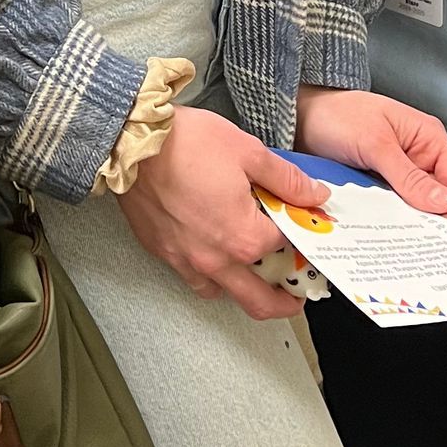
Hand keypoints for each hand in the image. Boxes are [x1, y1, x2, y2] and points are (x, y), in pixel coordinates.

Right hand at [117, 109, 328, 321]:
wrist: (131, 143)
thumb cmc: (188, 143)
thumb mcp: (249, 152)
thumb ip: (287, 180)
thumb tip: (316, 195)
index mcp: (244, 238)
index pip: (286, 247)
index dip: (301, 236)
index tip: (306, 230)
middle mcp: (216, 260)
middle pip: (259, 300)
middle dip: (283, 302)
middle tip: (295, 296)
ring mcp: (186, 260)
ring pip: (222, 293)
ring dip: (243, 290)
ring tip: (252, 273)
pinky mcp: (162, 252)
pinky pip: (192, 277)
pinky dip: (210, 274)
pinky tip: (213, 253)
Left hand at [293, 86, 446, 220]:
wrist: (299, 115)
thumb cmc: (336, 114)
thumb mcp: (375, 144)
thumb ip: (408, 175)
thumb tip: (444, 203)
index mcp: (430, 139)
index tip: (438, 233)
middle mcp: (420, 157)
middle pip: (442, 201)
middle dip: (431, 222)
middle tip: (412, 239)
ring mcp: (400, 173)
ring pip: (417, 209)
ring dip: (407, 222)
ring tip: (392, 234)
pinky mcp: (381, 185)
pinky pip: (394, 209)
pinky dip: (389, 220)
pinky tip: (378, 227)